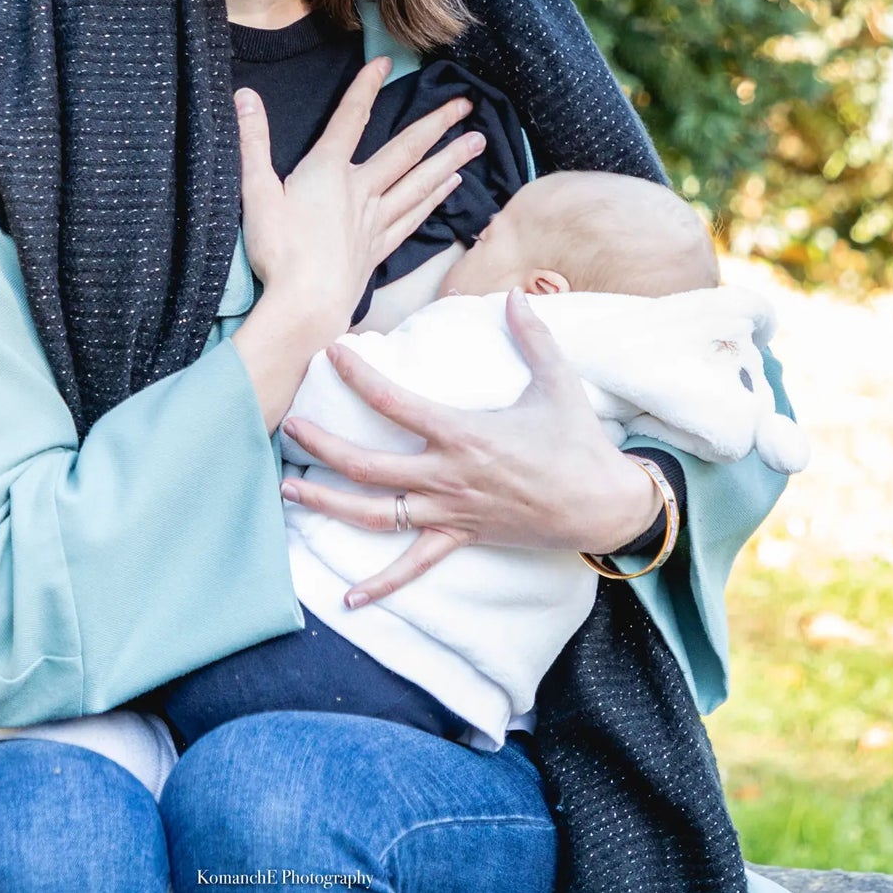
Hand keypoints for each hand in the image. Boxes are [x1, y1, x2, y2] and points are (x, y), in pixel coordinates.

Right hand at [236, 56, 484, 344]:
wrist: (306, 305)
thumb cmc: (278, 251)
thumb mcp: (255, 191)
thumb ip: (253, 141)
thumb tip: (245, 95)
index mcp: (328, 171)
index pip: (350, 117)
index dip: (366, 86)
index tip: (385, 62)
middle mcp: (360, 190)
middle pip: (405, 149)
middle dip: (436, 123)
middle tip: (467, 103)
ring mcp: (374, 221)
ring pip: (420, 183)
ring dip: (449, 159)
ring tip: (477, 141)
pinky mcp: (378, 249)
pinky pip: (413, 217)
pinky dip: (434, 199)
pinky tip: (450, 187)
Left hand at [278, 288, 661, 606]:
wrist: (602, 505)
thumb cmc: (578, 443)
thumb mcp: (557, 383)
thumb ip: (532, 335)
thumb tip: (517, 292)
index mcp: (464, 434)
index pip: (395, 403)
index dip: (359, 376)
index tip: (331, 354)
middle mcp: (448, 477)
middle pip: (368, 465)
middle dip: (323, 446)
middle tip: (290, 427)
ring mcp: (450, 512)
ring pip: (376, 514)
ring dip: (329, 503)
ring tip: (290, 490)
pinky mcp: (461, 537)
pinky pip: (413, 566)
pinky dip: (380, 585)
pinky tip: (349, 599)